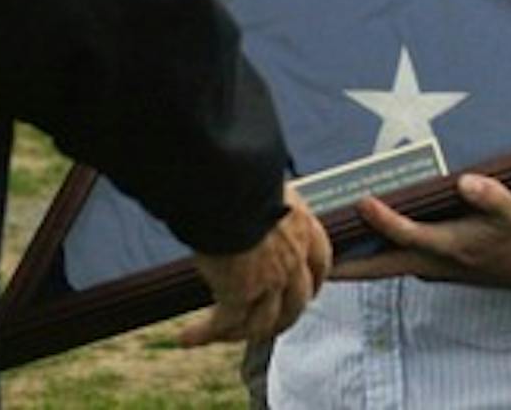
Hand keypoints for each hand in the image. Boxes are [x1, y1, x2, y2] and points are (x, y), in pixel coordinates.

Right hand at [184, 184, 330, 345]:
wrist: (224, 182)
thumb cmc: (238, 174)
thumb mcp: (263, 184)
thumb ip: (265, 202)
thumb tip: (249, 193)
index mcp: (302, 226)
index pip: (321, 262)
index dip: (315, 281)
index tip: (309, 290)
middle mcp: (292, 258)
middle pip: (296, 303)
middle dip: (283, 318)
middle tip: (266, 325)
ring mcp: (269, 280)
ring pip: (262, 322)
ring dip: (240, 333)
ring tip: (219, 333)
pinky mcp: (240, 293)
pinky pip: (225, 323)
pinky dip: (205, 333)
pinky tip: (188, 336)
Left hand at [332, 174, 510, 289]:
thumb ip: (494, 196)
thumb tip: (469, 182)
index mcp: (450, 247)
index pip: (408, 236)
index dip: (385, 220)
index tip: (363, 200)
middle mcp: (434, 262)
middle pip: (380, 267)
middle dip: (345, 266)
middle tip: (308, 258)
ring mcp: (431, 267)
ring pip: (383, 265)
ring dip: (354, 259)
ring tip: (320, 240)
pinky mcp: (433, 263)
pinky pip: (393, 259)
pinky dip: (372, 251)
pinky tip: (355, 237)